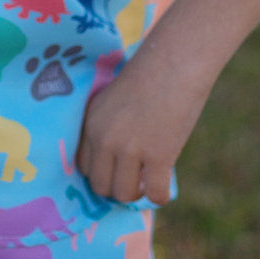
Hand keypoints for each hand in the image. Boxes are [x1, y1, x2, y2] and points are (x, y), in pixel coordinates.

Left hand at [76, 50, 209, 205]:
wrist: (176, 62)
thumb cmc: (150, 76)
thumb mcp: (114, 101)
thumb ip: (110, 128)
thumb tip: (118, 162)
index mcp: (91, 124)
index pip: (83, 168)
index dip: (101, 174)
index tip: (115, 172)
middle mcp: (104, 139)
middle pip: (100, 186)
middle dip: (116, 188)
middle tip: (133, 181)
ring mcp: (130, 149)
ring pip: (124, 194)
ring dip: (136, 194)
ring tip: (147, 183)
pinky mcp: (158, 156)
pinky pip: (154, 193)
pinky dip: (159, 196)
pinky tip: (163, 188)